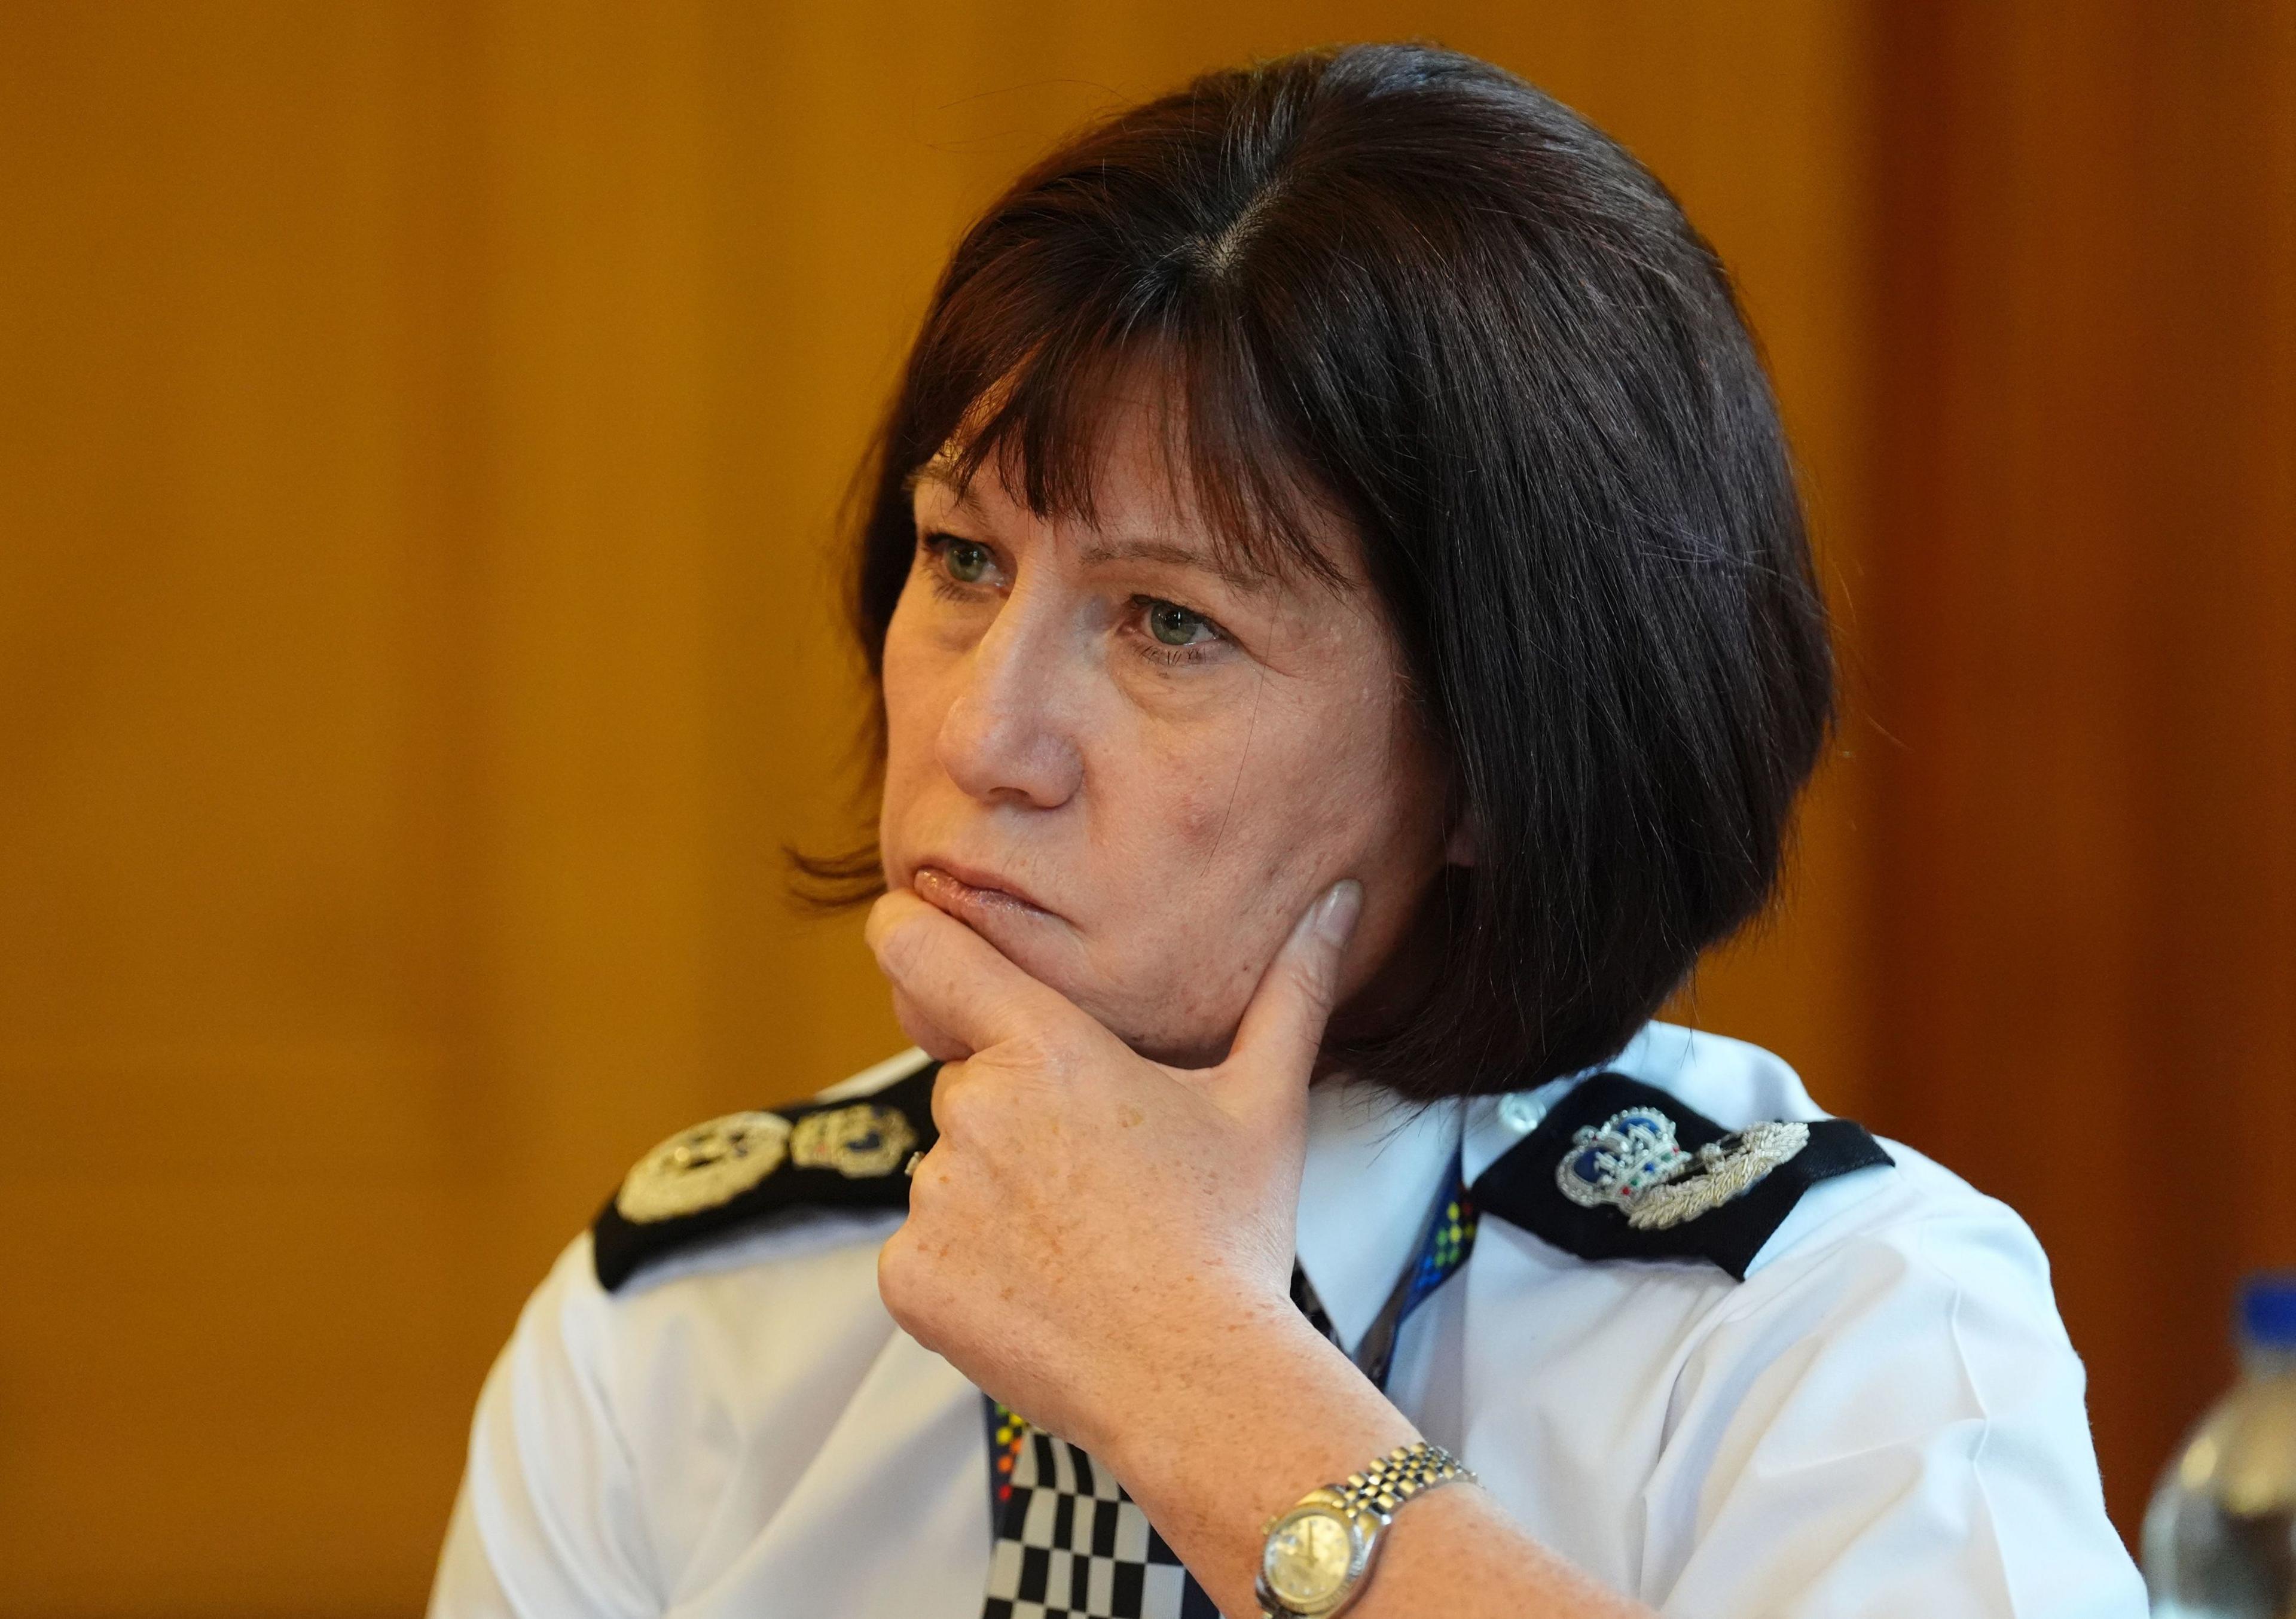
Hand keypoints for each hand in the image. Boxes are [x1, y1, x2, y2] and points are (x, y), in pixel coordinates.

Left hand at [866, 878, 1362, 1458]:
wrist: (1198, 1383)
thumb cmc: (1233, 1237)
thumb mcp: (1265, 1101)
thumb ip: (1291, 988)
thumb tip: (1340, 897)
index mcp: (1044, 1048)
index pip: (924, 950)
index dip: (907, 929)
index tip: (907, 927)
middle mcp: (971, 1109)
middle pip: (966, 1082)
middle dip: (1016, 1116)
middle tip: (1096, 1178)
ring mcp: (933, 1197)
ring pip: (949, 1172)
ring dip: (996, 1197)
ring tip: (1080, 1246)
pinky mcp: (908, 1277)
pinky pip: (924, 1252)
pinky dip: (969, 1270)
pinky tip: (1042, 1292)